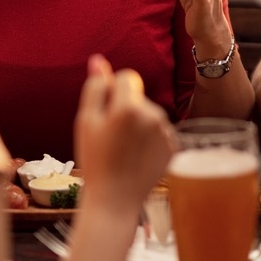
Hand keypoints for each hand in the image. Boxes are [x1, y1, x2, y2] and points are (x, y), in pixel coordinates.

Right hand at [74, 56, 175, 207]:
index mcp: (130, 107)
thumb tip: (98, 60)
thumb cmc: (95, 161)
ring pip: (149, 114)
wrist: (115, 201)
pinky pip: (159, 131)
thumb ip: (95, 87)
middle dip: (126, 109)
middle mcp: (154, 115)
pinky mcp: (174, 146)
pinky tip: (137, 158)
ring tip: (124, 151)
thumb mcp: (86, 122)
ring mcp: (166, 132)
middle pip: (139, 97)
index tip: (105, 113)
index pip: (127, 77)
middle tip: (111, 139)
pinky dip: (149, 140)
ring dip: (138, 125)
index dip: (113, 91)